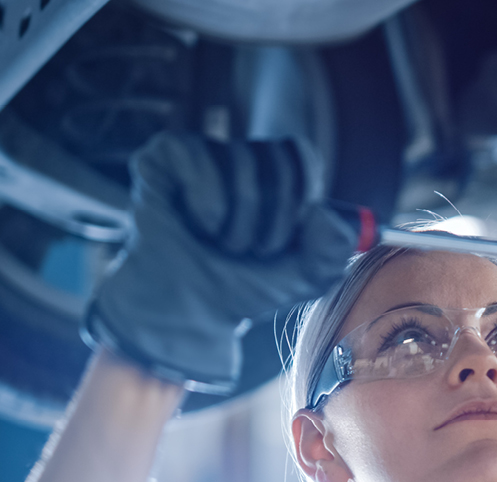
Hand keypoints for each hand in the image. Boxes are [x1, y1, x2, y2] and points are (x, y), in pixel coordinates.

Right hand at [84, 131, 361, 393]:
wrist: (189, 313)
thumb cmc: (245, 288)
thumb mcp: (307, 276)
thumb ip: (334, 249)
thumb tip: (323, 213)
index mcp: (278, 176)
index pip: (302, 156)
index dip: (300, 200)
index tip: (286, 239)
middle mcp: (241, 158)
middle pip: (278, 160)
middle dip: (272, 219)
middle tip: (253, 250)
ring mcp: (201, 153)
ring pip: (240, 160)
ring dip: (237, 220)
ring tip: (222, 244)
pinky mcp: (163, 157)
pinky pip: (198, 156)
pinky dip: (207, 202)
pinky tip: (198, 226)